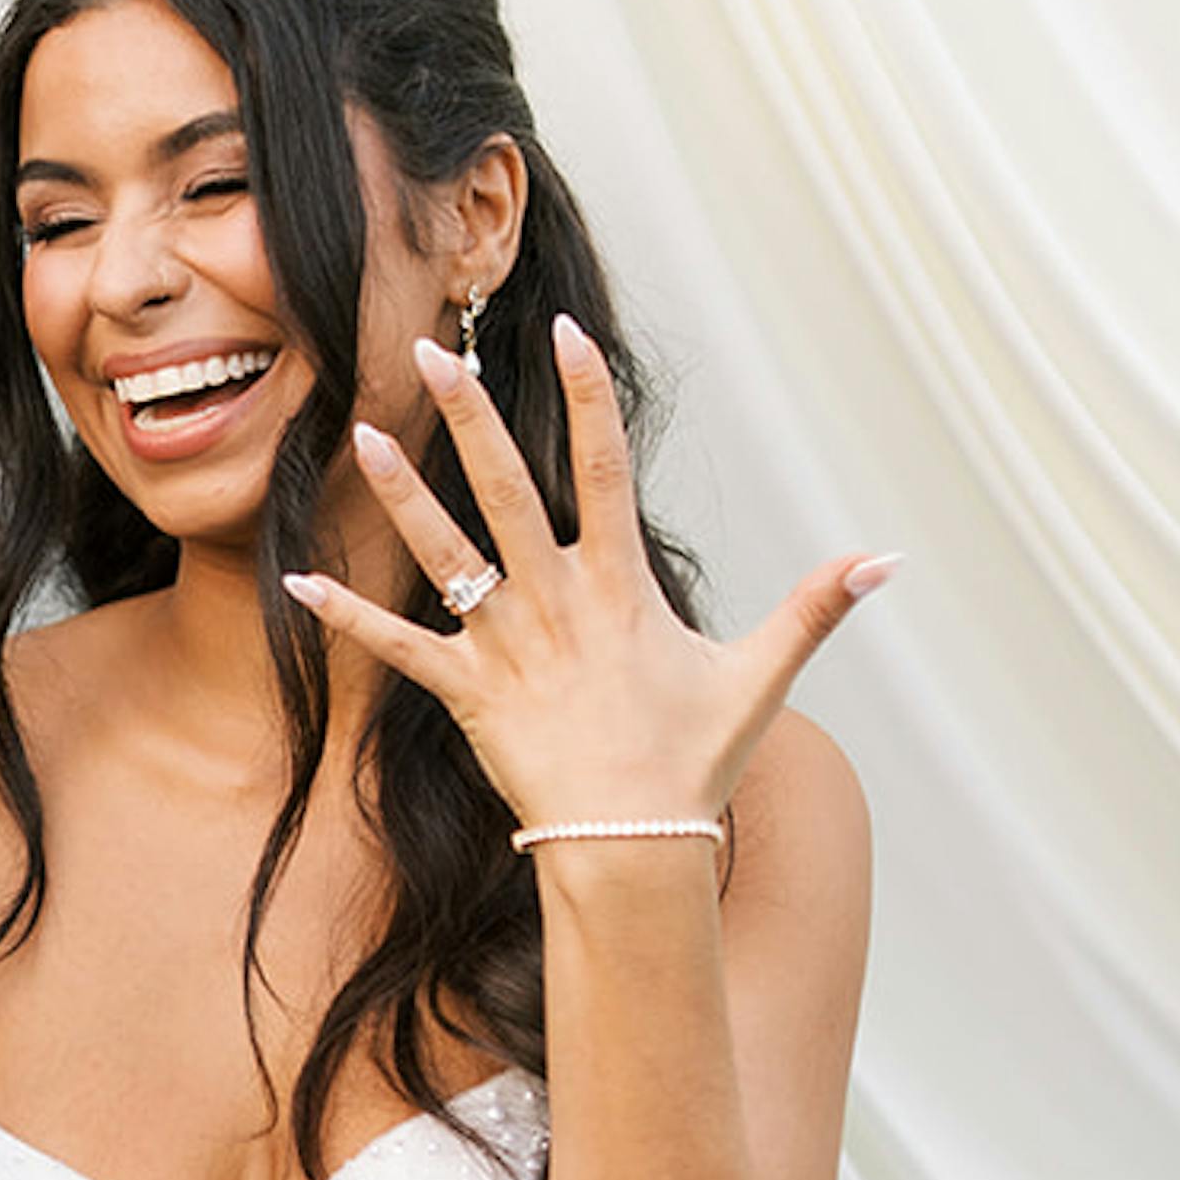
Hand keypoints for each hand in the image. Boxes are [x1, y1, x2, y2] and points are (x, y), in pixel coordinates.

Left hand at [292, 312, 892, 832]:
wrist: (632, 845)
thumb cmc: (693, 761)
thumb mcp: (760, 677)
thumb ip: (815, 608)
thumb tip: (886, 559)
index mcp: (619, 584)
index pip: (605, 467)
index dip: (587, 397)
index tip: (564, 334)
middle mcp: (555, 599)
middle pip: (507, 488)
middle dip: (472, 416)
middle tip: (435, 353)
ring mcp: (505, 643)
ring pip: (444, 550)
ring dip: (401, 492)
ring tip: (360, 435)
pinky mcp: (466, 693)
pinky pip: (398, 646)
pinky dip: (346, 615)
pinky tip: (293, 583)